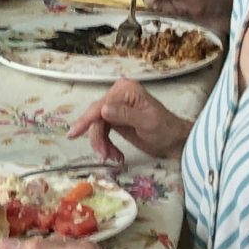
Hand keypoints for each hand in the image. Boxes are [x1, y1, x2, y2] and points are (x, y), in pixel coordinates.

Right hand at [67, 78, 191, 164]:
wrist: (175, 141)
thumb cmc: (166, 129)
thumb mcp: (147, 122)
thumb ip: (125, 115)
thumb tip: (103, 110)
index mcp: (125, 90)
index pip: (100, 106)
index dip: (86, 121)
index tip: (74, 134)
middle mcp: (118, 96)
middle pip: (96, 117)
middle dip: (97, 138)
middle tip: (103, 156)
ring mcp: (115, 108)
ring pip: (97, 127)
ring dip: (102, 144)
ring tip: (112, 158)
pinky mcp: (115, 120)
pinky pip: (102, 132)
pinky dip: (106, 145)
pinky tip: (115, 155)